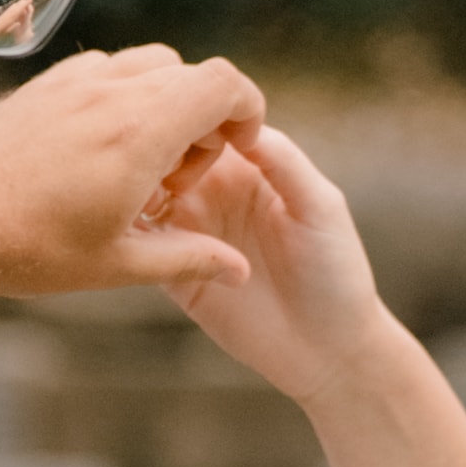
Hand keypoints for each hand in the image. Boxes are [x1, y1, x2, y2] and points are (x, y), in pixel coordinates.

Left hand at [0, 48, 265, 303]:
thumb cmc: (33, 245)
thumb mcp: (118, 263)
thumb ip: (187, 258)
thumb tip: (237, 269)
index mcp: (143, 130)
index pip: (224, 83)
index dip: (247, 109)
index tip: (237, 148)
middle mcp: (115, 91)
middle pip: (191, 74)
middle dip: (204, 119)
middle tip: (174, 178)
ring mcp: (77, 80)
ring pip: (149, 65)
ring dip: (164, 102)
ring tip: (139, 161)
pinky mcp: (47, 82)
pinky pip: (106, 67)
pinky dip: (123, 93)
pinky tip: (99, 145)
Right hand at [149, 121, 401, 401]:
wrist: (328, 350)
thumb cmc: (335, 271)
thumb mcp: (318, 205)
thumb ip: (281, 160)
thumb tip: (234, 116)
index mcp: (247, 166)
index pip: (203, 124)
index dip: (184, 116)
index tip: (173, 121)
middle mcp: (213, 192)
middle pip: (164, 156)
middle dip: (148, 151)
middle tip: (142, 158)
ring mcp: (190, 233)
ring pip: (144, 198)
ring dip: (133, 191)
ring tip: (135, 196)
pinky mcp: (175, 274)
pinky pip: (141, 248)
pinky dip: (129, 237)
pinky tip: (132, 234)